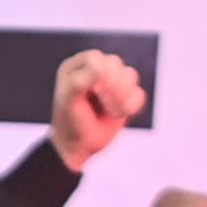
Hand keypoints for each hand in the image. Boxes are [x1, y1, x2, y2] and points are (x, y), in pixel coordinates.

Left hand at [48, 48, 146, 171]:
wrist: (78, 148)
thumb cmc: (69, 123)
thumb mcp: (68, 102)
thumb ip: (80, 81)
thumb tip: (99, 65)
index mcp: (76, 66)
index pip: (97, 58)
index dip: (100, 75)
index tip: (94, 92)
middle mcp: (93, 70)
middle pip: (116, 63)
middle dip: (112, 86)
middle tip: (103, 103)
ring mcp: (111, 82)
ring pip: (131, 75)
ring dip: (122, 97)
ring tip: (109, 111)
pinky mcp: (124, 97)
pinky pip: (139, 94)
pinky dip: (130, 106)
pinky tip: (117, 115)